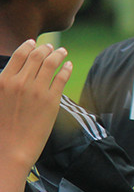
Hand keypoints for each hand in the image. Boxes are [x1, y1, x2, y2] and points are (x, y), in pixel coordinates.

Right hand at [0, 40, 72, 168]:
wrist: (11, 149)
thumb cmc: (0, 128)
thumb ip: (4, 84)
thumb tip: (12, 74)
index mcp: (3, 81)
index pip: (19, 55)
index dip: (28, 46)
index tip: (33, 42)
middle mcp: (20, 82)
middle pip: (36, 56)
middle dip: (45, 48)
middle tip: (51, 47)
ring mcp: (37, 90)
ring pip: (51, 63)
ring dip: (58, 54)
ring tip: (62, 52)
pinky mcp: (52, 100)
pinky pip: (62, 77)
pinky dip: (66, 68)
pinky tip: (69, 65)